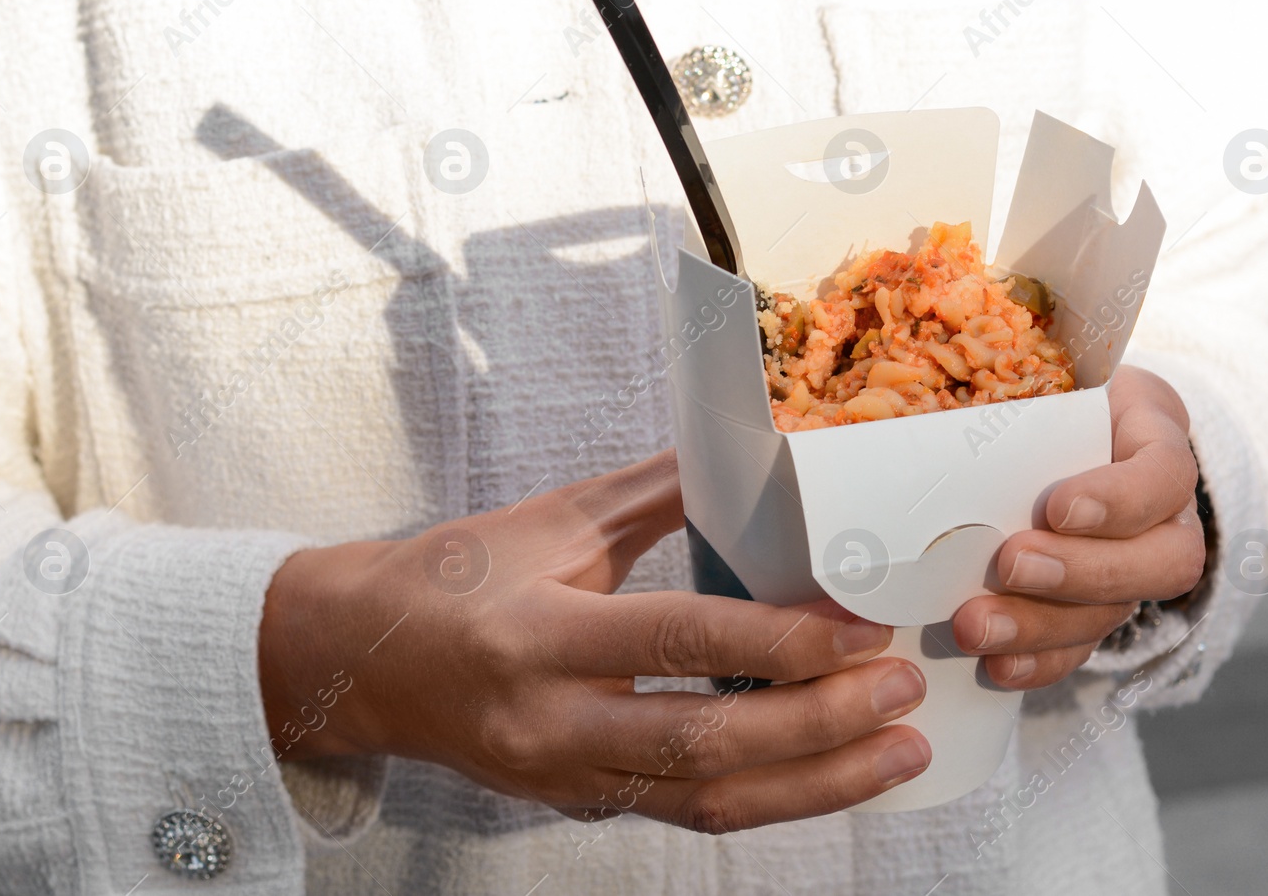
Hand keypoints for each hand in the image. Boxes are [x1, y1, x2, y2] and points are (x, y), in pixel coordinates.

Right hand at [258, 450, 932, 832]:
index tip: (861, 625)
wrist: (364, 662)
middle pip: (705, 743)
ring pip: (707, 800)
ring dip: (817, 782)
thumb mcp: (551, 520)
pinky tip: (833, 773)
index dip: (779, 642)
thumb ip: (658, 492)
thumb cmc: (455, 577)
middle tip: (904, 689)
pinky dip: (772, 798)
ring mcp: (563, 777)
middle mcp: (549, 720)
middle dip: (820, 723)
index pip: (676, 644)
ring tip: (900, 750)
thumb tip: (758, 454)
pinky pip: (688, 813)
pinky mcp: (579, 803)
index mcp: (537, 632)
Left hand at [951, 366, 1206, 687]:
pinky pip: (1083, 648)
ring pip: (1118, 613)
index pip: (1168, 472)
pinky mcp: (1098, 607)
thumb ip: (1004, 386)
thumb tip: (900, 407)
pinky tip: (996, 667)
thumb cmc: (1039, 389)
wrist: (1052, 425)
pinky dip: (1039, 662)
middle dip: (1082, 572)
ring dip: (1044, 626)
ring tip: (975, 626)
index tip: (1057, 505)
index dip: (1121, 497)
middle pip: (1164, 561)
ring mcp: (1136, 565)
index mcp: (1153, 438)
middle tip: (1010, 564)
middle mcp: (1163, 511)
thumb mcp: (1038, 372)